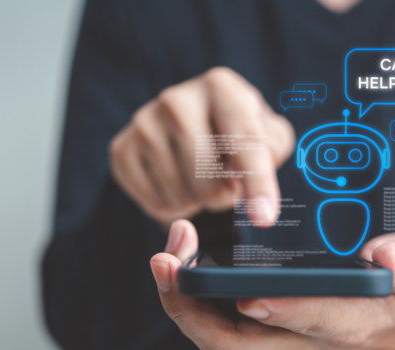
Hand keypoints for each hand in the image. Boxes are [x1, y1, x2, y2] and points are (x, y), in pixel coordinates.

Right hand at [109, 67, 294, 226]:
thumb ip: (273, 155)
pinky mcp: (121, 149)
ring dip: (197, 202)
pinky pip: (155, 204)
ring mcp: (144, 123)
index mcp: (219, 86)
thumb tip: (259, 201)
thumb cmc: (235, 132)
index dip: (258, 183)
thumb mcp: (268, 134)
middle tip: (226, 184)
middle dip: (224, 196)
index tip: (264, 219)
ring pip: (181, 197)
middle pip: (209, 180)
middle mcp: (176, 99)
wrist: (186, 123)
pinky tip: (176, 184)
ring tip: (199, 179)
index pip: (244, 142)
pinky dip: (172, 208)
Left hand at [150, 220, 394, 349]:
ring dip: (183, 302)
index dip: (283, 313)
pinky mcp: (258, 325)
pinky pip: (214, 321)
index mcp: (347, 324)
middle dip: (195, 309)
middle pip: (236, 344)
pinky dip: (190, 296)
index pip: (312, 324)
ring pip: (216, 336)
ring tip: (165, 257)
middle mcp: (299, 339)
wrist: (390, 322)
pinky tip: (177, 260)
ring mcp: (274, 336)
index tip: (253, 296)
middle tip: (169, 262)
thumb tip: (387, 257)